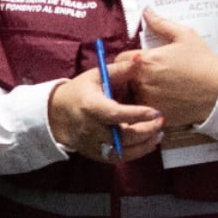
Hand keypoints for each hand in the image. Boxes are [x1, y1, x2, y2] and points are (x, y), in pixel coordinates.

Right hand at [46, 59, 161, 163]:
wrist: (57, 114)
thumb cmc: (80, 92)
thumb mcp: (96, 76)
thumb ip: (120, 70)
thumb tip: (139, 59)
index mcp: (91, 107)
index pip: (115, 114)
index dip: (137, 114)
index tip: (155, 112)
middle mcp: (92, 129)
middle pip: (122, 136)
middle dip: (146, 130)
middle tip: (160, 121)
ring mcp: (94, 144)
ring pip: (124, 151)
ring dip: (144, 144)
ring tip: (158, 133)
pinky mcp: (97, 155)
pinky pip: (120, 158)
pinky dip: (137, 153)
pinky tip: (148, 143)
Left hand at [117, 10, 217, 129]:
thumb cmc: (203, 62)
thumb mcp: (185, 36)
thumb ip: (161, 23)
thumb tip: (146, 11)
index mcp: (145, 60)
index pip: (120, 60)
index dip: (129, 60)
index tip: (140, 62)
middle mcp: (142, 81)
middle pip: (123, 79)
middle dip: (131, 76)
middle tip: (150, 75)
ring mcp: (148, 101)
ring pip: (131, 96)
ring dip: (137, 92)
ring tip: (157, 89)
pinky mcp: (154, 115)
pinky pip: (141, 112)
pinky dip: (147, 107)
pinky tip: (162, 100)